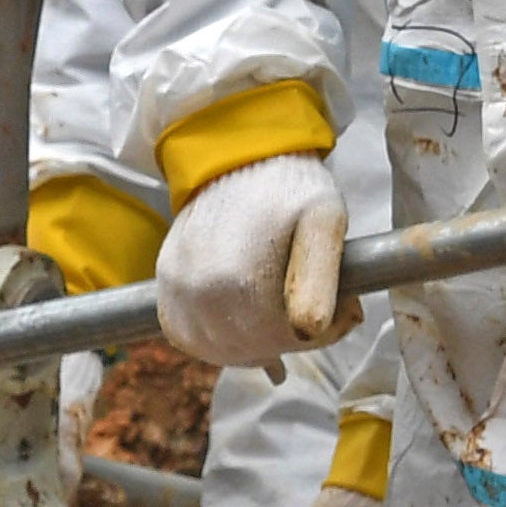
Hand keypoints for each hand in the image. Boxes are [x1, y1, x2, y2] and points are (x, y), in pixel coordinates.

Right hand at [155, 148, 344, 367]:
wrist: (234, 155)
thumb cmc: (289, 188)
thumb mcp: (325, 221)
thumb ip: (320, 278)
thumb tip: (309, 329)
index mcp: (239, 282)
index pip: (291, 342)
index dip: (326, 329)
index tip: (340, 301)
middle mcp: (198, 295)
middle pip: (257, 349)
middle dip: (293, 334)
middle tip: (313, 299)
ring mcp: (175, 294)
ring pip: (225, 351)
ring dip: (257, 341)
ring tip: (278, 305)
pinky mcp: (165, 291)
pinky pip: (193, 339)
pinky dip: (221, 338)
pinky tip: (242, 315)